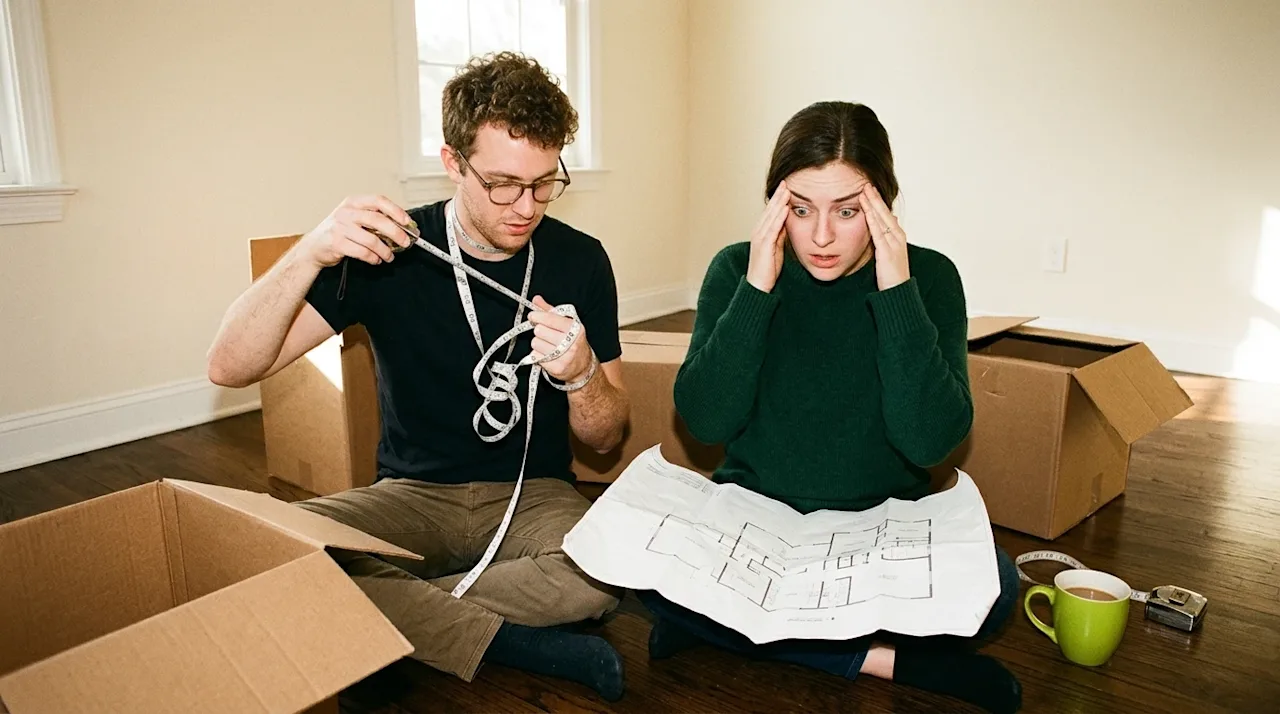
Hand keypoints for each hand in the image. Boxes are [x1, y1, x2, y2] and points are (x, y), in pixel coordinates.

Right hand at [298, 195, 414, 268]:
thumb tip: (401, 226)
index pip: (378, 200)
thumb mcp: (353, 218)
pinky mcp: (337, 244)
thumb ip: (373, 219)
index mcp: (353, 202)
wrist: (313, 247)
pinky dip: (373, 258)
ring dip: (385, 251)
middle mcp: (346, 212)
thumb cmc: (338, 232)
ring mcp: (340, 228)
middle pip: (378, 220)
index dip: (396, 210)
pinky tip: (376, 260)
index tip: (407, 222)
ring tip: (389, 256)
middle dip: (396, 233)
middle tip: (405, 243)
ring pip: (372, 240)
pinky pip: (363, 252)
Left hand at [528, 296, 594, 383]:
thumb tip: (536, 300)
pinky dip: (538, 354)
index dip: (537, 316)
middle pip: (540, 330)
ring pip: (536, 343)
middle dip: (539, 331)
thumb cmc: (573, 342)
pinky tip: (547, 354)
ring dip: (538, 343)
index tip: (532, 316)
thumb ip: (550, 311)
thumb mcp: (566, 324)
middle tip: (544, 333)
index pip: (550, 319)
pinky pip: (536, 356)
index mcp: (574, 329)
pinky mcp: (556, 368)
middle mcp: (571, 343)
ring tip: (547, 345)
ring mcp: (564, 357)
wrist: (583, 366)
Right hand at [746, 181, 790, 292]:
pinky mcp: (764, 246)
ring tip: (787, 190)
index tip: (786, 186)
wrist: (758, 286)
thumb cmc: (767, 269)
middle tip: (786, 181)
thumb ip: (780, 234)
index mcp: (761, 232)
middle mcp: (758, 232)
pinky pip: (773, 229)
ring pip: (770, 216)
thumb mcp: (776, 248)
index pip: (770, 211)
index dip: (778, 199)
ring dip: (779, 203)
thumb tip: (787, 222)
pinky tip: (786, 208)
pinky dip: (779, 218)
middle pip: (770, 210)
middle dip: (778, 196)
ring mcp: (760, 238)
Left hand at [860, 185, 909, 289]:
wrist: (899, 291)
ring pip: (881, 219)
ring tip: (864, 191)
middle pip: (884, 212)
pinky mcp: (887, 252)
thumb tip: (888, 222)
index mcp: (898, 235)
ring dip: (872, 205)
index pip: (886, 214)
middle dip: (874, 197)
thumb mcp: (889, 253)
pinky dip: (872, 221)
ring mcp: (893, 243)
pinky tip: (866, 212)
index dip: (877, 201)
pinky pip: (878, 233)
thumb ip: (887, 237)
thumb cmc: (892, 275)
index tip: (868, 189)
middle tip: (865, 183)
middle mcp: (897, 236)